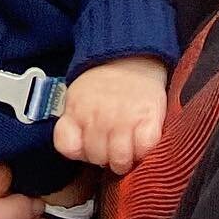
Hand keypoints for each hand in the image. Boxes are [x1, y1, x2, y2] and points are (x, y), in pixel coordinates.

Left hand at [53, 55, 167, 174]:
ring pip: (119, 160)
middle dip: (103, 157)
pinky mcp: (150, 121)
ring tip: (126, 151)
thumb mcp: (76, 96)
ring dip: (123, 161)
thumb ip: (73, 122)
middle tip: (110, 148)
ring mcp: (125, 120)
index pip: (68, 147)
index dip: (78, 152)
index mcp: (77, 110)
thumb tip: (77, 151)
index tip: (87, 147)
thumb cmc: (103, 82)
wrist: (131, 58)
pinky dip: (143, 152)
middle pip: (96, 157)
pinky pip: (144, 151)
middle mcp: (99, 116)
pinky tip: (140, 143)